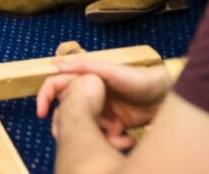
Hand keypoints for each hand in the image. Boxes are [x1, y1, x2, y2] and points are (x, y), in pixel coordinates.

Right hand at [36, 59, 170, 150]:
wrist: (167, 97)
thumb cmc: (142, 79)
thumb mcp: (114, 71)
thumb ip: (87, 66)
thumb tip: (58, 65)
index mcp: (86, 79)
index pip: (56, 86)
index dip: (45, 98)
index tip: (41, 113)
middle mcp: (91, 96)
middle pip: (68, 113)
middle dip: (70, 128)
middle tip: (77, 138)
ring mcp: (101, 112)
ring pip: (85, 129)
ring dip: (95, 137)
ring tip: (117, 138)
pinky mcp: (114, 126)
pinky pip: (102, 139)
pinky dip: (111, 143)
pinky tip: (126, 141)